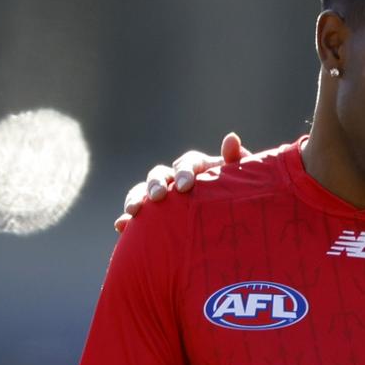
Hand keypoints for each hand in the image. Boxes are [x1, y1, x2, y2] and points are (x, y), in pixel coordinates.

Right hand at [114, 132, 249, 231]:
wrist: (237, 225)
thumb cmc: (242, 197)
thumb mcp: (243, 181)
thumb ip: (236, 161)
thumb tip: (231, 138)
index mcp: (199, 168)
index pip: (187, 163)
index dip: (184, 172)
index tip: (186, 186)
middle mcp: (177, 179)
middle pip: (159, 174)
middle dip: (156, 184)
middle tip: (157, 197)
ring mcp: (165, 198)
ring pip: (143, 192)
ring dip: (136, 198)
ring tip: (133, 212)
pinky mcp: (155, 217)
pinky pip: (138, 216)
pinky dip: (127, 219)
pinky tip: (121, 226)